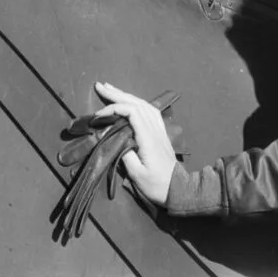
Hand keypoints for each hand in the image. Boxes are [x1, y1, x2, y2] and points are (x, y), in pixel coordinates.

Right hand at [93, 80, 178, 203]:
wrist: (177, 190)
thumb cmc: (156, 185)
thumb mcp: (137, 174)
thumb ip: (125, 155)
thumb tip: (115, 139)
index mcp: (149, 138)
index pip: (133, 112)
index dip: (115, 108)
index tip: (100, 115)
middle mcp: (155, 130)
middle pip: (137, 104)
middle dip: (118, 94)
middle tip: (100, 86)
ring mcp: (159, 130)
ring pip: (144, 105)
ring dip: (127, 96)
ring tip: (111, 90)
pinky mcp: (160, 133)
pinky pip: (149, 111)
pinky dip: (136, 103)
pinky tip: (129, 101)